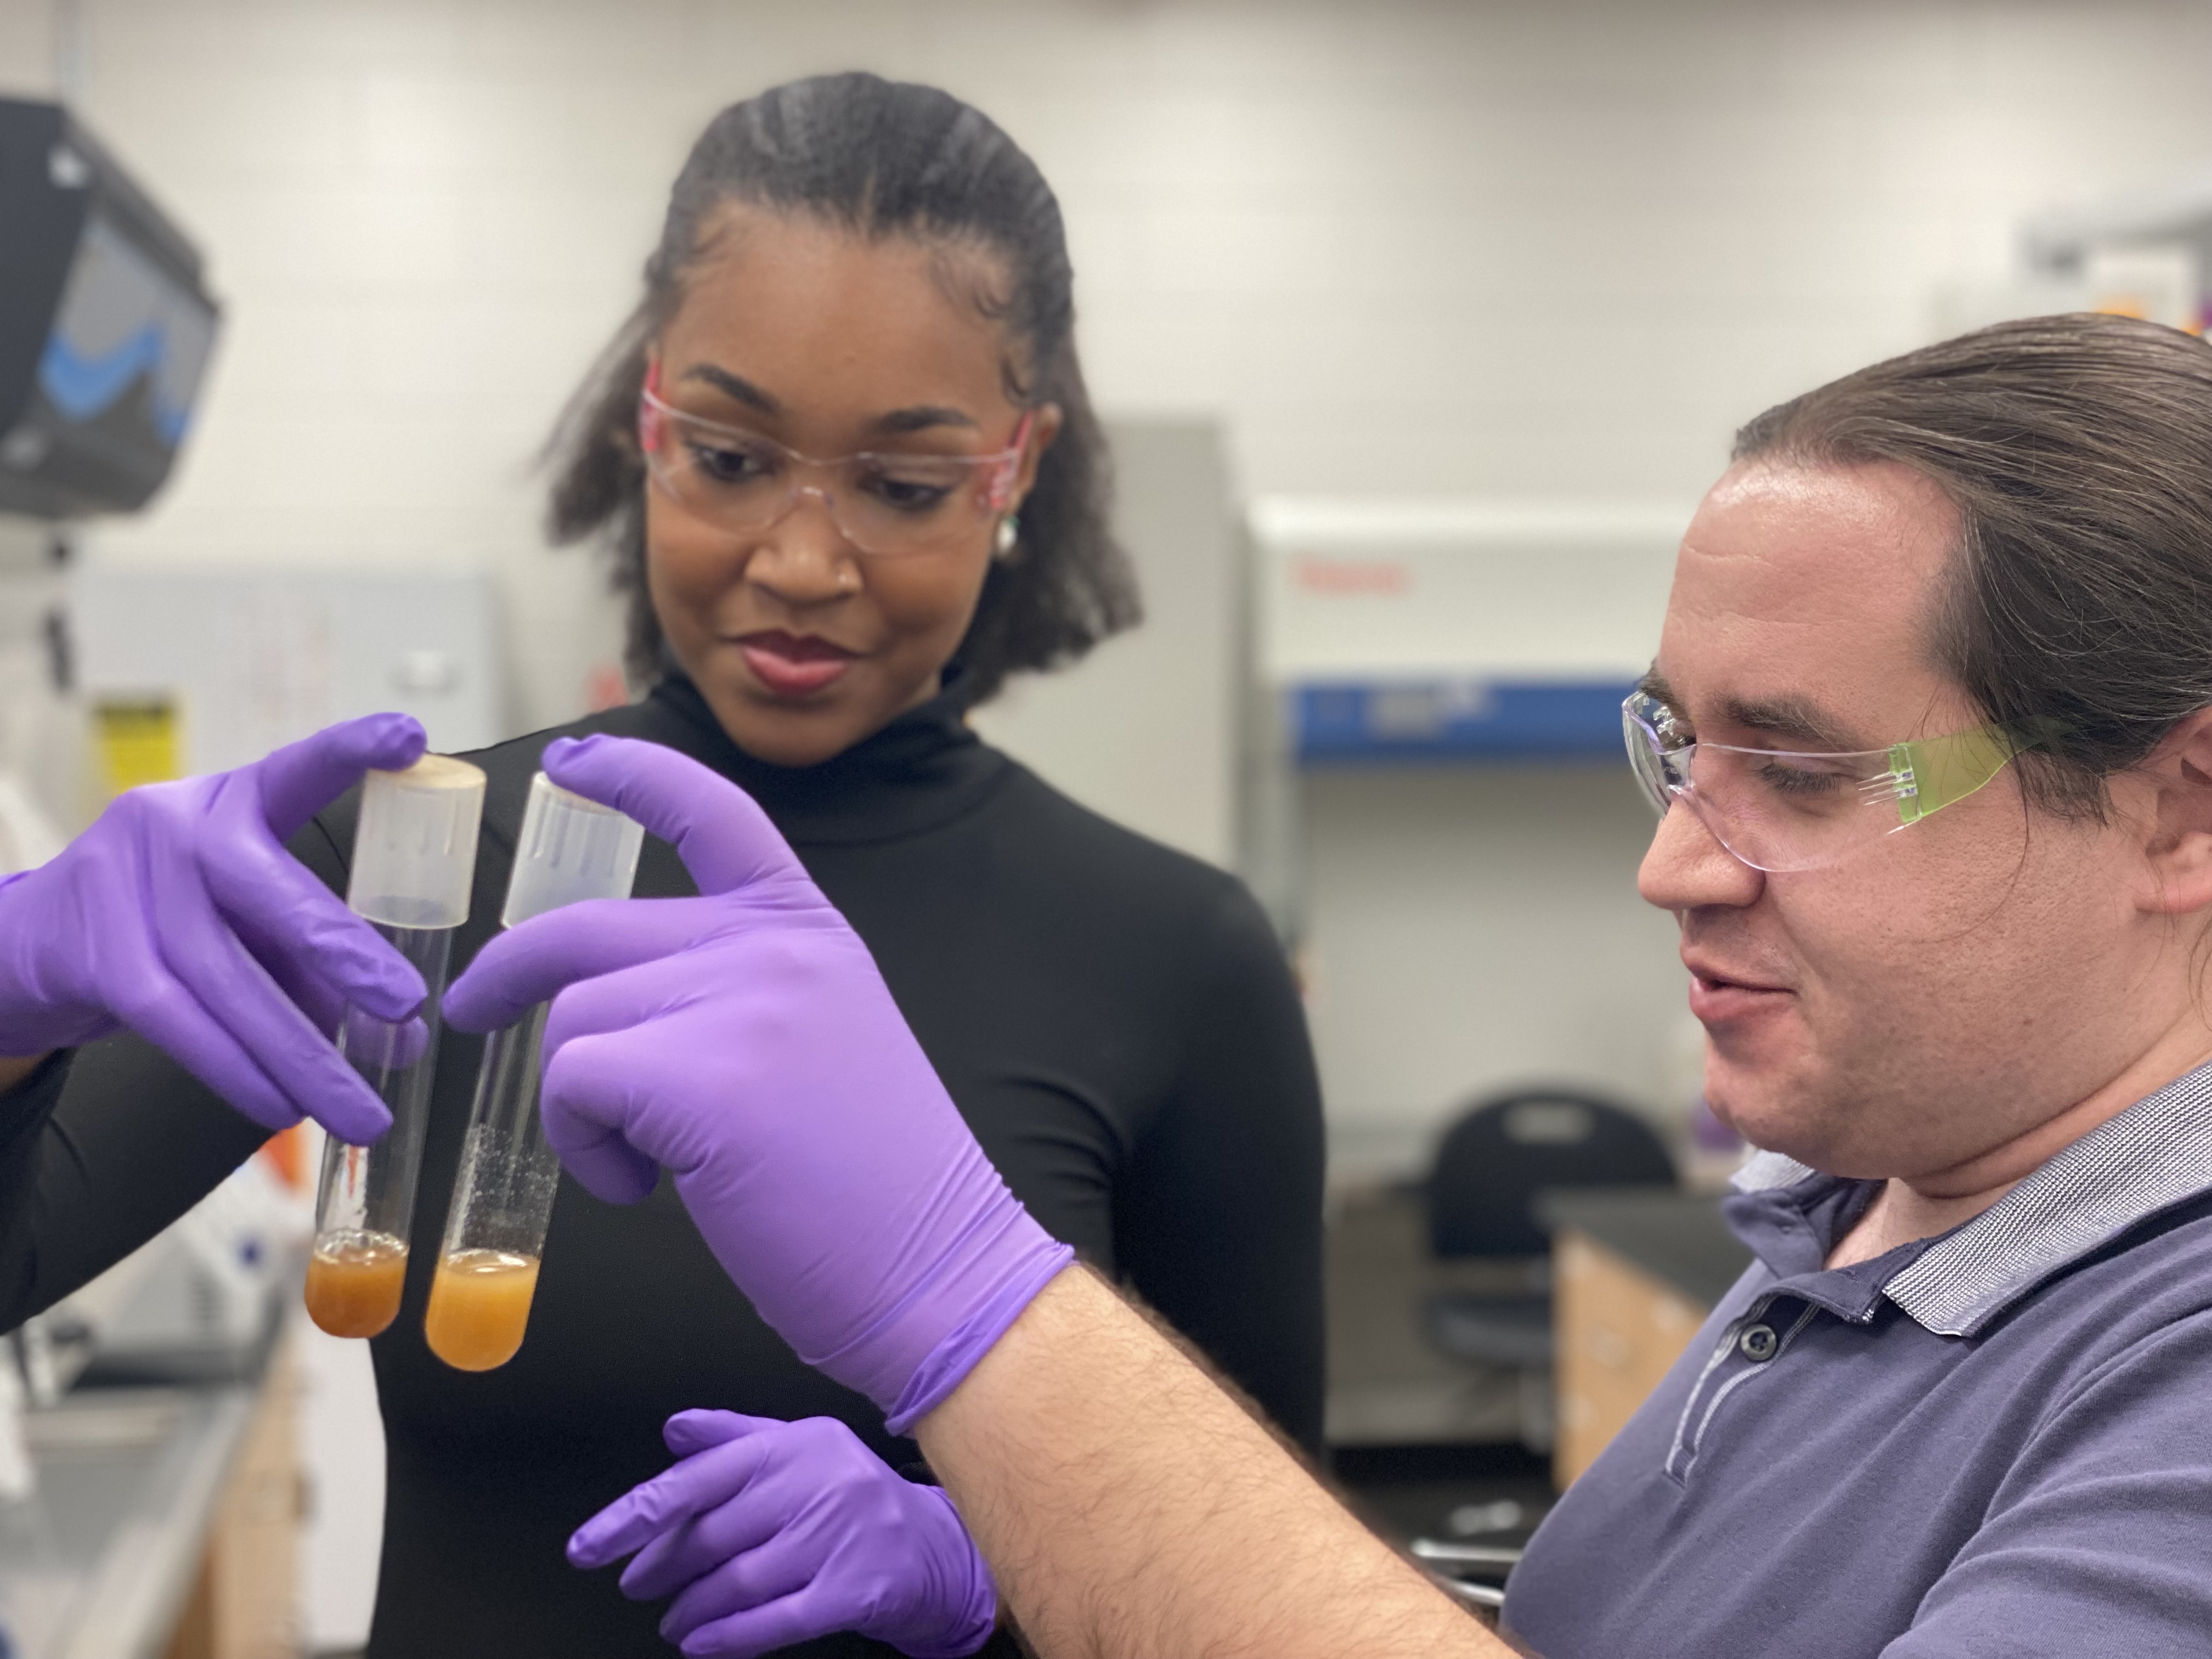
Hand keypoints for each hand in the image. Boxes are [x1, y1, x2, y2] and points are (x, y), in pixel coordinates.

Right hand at [0, 714, 429, 1140]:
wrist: (33, 943)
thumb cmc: (170, 919)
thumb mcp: (244, 918)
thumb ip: (319, 964)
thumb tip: (403, 1036)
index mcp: (230, 802)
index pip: (294, 770)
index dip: (349, 752)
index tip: (411, 736)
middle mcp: (177, 826)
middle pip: (269, 889)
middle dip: (343, 953)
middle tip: (406, 1006)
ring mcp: (128, 884)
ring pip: (228, 978)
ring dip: (300, 1054)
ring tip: (360, 1109)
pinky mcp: (95, 952)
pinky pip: (178, 1020)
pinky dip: (237, 1070)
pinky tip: (280, 1108)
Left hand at [442, 734, 1071, 1426]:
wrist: (941, 1270)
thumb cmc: (874, 1187)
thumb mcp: (825, 1038)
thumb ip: (741, 990)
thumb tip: (619, 1000)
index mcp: (808, 931)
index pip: (713, 811)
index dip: (629, 776)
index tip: (570, 764)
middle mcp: (775, 947)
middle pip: (590, 928)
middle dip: (511, 970)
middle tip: (475, 1013)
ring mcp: (742, 1002)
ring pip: (576, 1018)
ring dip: (580, 1102)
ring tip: (646, 1164)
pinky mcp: (702, 1076)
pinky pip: (575, 1084)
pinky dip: (585, 1146)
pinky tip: (645, 1187)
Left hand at [569, 1411, 994, 1657]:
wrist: (934, 1548)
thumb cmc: (853, 1497)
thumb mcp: (799, 1450)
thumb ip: (733, 1439)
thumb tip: (675, 1430)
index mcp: (794, 1444)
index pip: (698, 1478)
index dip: (635, 1514)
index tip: (590, 1545)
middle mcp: (817, 1484)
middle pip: (713, 1536)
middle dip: (662, 1567)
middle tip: (637, 1582)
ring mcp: (839, 1538)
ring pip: (739, 1582)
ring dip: (692, 1608)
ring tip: (673, 1617)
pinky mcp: (856, 1589)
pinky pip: (775, 1620)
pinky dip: (728, 1636)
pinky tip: (700, 1642)